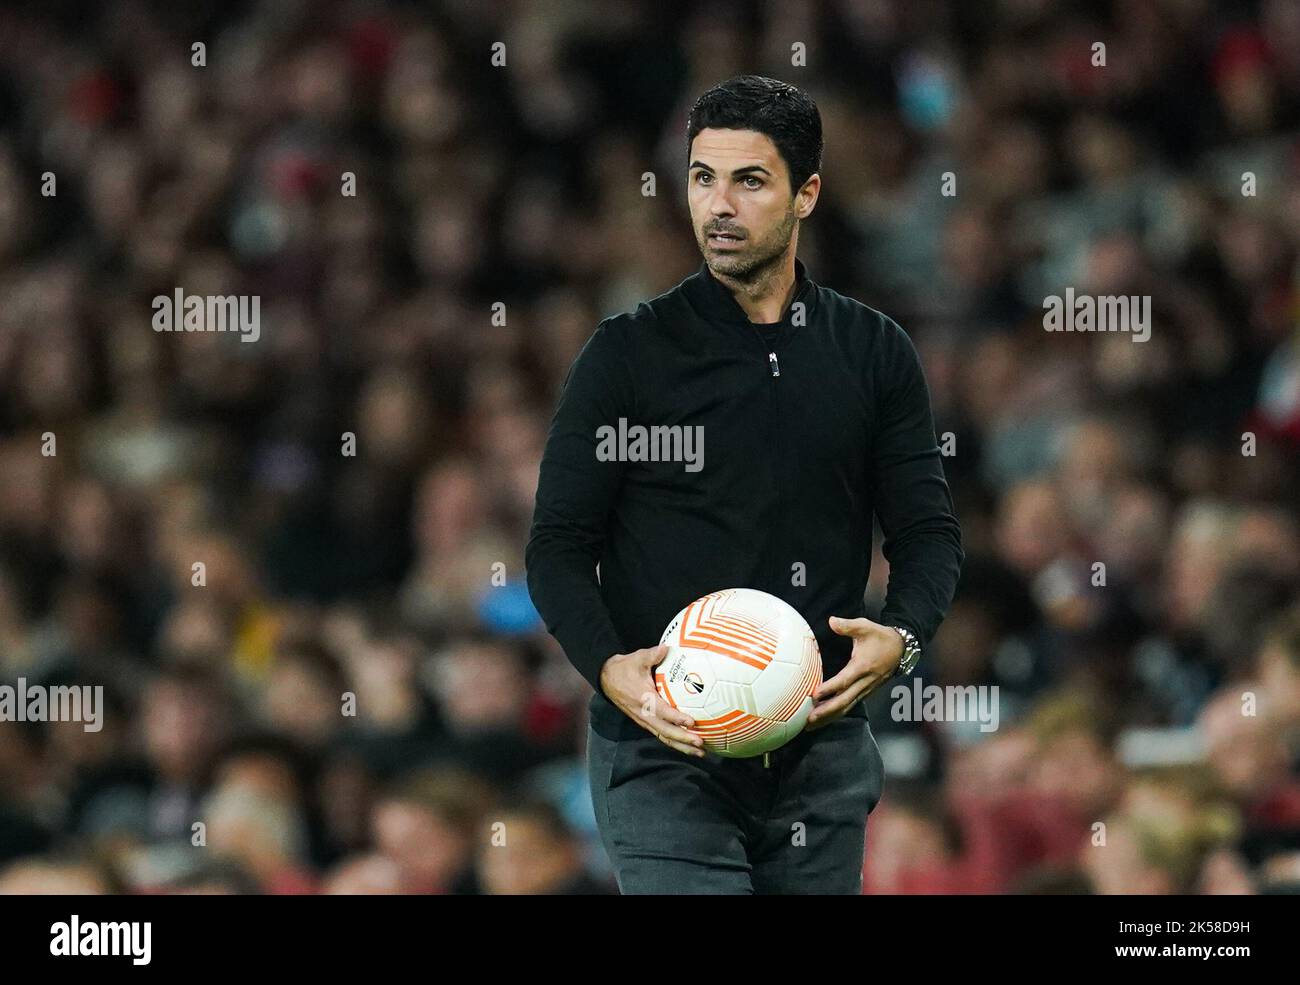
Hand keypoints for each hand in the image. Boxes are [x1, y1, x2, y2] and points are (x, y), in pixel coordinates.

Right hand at [599, 645, 705, 756]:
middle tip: (701, 743)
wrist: (607, 679)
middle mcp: (644, 714)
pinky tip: (690, 746)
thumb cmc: (625, 668)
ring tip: (701, 753)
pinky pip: (662, 735)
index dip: (676, 718)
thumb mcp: (637, 658)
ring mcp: (645, 721)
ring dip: (682, 746)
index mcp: (643, 699)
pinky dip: (676, 742)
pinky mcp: (647, 723)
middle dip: (683, 739)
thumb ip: (653, 654)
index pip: (662, 712)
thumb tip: (667, 648)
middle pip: (665, 731)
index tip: (691, 722)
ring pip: (664, 737)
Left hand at [805, 616, 903, 730]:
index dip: (829, 688)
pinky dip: (836, 714)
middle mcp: (865, 682)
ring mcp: (866, 689)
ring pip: (846, 707)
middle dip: (826, 711)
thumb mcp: (865, 626)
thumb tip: (831, 621)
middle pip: (844, 701)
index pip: (844, 680)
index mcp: (863, 666)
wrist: (901, 649)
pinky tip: (823, 719)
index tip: (814, 694)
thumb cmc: (880, 636)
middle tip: (808, 719)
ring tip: (810, 726)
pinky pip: (849, 706)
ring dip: (829, 717)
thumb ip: (847, 625)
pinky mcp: (865, 692)